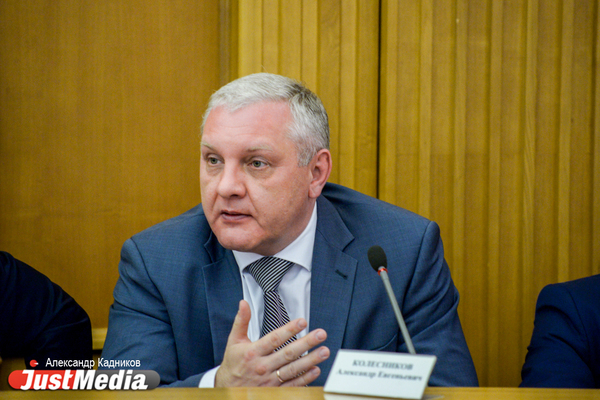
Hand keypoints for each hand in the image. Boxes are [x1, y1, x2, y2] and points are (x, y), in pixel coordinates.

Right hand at [215, 300, 329, 386]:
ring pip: (293, 369)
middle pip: (287, 353)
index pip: (274, 339)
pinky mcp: (274, 392)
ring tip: (324, 351)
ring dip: (310, 360)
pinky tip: (316, 370)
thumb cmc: (233, 364)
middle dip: (306, 343)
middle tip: (320, 334)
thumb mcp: (233, 341)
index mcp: (253, 352)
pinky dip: (305, 379)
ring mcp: (269, 381)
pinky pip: (292, 385)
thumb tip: (243, 303)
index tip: (302, 321)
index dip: (289, 329)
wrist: (227, 390)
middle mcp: (262, 367)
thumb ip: (241, 321)